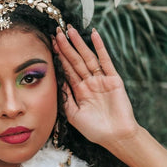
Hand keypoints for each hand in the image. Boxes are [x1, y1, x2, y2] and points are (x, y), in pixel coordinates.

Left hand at [54, 26, 139, 148]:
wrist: (116, 136)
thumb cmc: (95, 129)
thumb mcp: (73, 114)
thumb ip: (65, 97)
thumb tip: (55, 81)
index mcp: (79, 91)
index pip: (67, 69)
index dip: (59, 57)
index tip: (50, 44)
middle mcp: (89, 83)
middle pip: (75, 60)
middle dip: (66, 46)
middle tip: (57, 31)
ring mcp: (101, 80)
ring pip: (87, 58)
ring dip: (79, 44)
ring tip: (70, 30)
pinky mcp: (113, 79)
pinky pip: (105, 61)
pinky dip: (100, 47)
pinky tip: (94, 35)